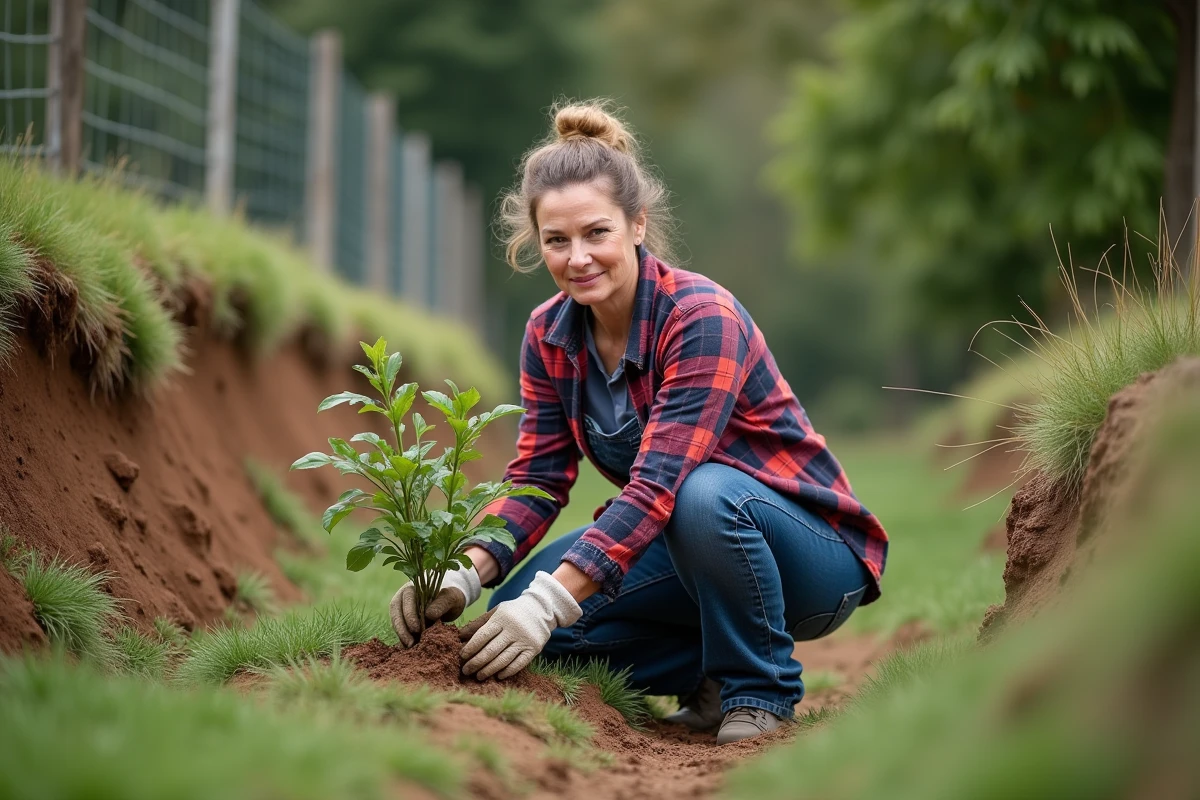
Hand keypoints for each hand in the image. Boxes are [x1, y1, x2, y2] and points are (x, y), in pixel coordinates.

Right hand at [390, 566, 481, 647]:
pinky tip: (410, 650)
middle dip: (402, 629)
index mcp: (413, 588)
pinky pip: (401, 630)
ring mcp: (402, 609)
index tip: (416, 629)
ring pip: (397, 622)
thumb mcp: (451, 598)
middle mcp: (403, 598)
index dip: (410, 615)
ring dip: (402, 636)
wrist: (450, 601)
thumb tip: (428, 615)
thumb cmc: (451, 596)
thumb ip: (441, 604)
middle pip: (397, 613)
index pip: (406, 601)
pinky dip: (404, 639)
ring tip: (410, 648)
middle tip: (410, 643)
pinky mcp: (404, 621)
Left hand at [459, 571, 581, 679]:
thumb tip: (460, 636)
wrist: (542, 609)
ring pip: (504, 659)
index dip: (471, 647)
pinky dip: (507, 671)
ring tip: (479, 676)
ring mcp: (524, 640)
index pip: (483, 635)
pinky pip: (519, 664)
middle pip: (491, 650)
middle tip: (466, 671)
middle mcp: (513, 629)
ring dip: (489, 670)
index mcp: (502, 618)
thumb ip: (479, 623)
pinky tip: (498, 676)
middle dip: (476, 662)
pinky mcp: (534, 649)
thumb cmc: (513, 612)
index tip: (461, 656)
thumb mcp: (496, 611)